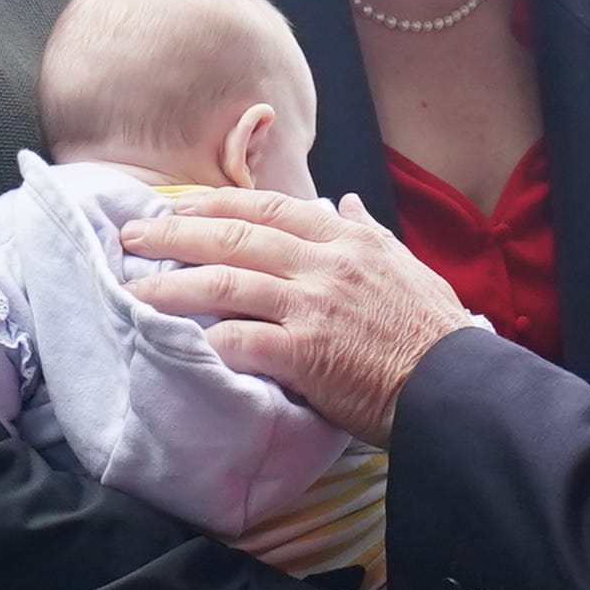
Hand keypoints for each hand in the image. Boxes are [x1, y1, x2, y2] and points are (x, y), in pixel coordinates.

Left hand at [122, 190, 481, 443]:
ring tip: (133, 287)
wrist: (456, 387)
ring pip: (226, 284)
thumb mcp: (406, 266)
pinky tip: (174, 341)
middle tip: (132, 234)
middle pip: (234, 237)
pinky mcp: (306, 354)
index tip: (178, 205)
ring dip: (171, 285)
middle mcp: (324, 264)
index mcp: (346, 239)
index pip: (268, 207)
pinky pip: (241, 340)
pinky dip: (205, 339)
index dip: (216, 203)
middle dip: (176, 234)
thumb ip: (368, 232)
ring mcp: (313, 307)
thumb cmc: (434, 332)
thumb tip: (344, 202)